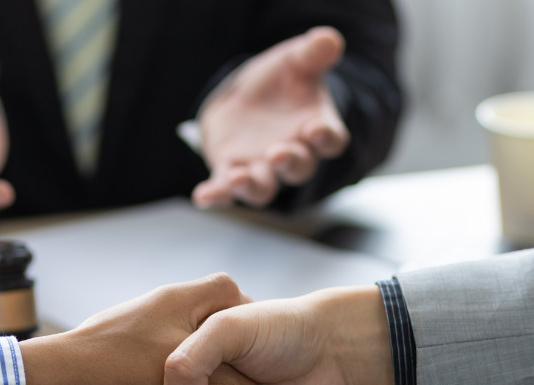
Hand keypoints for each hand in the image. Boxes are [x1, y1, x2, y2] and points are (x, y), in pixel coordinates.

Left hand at [193, 27, 350, 208]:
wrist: (248, 98)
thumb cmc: (281, 83)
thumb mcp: (295, 62)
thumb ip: (312, 54)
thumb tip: (328, 38)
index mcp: (316, 129)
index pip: (330, 141)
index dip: (325, 138)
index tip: (316, 129)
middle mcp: (292, 155)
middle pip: (298, 169)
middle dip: (289, 163)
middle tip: (278, 153)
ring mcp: (261, 167)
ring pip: (263, 188)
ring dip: (252, 186)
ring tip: (238, 179)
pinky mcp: (232, 171)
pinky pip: (225, 189)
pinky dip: (216, 195)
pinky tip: (202, 196)